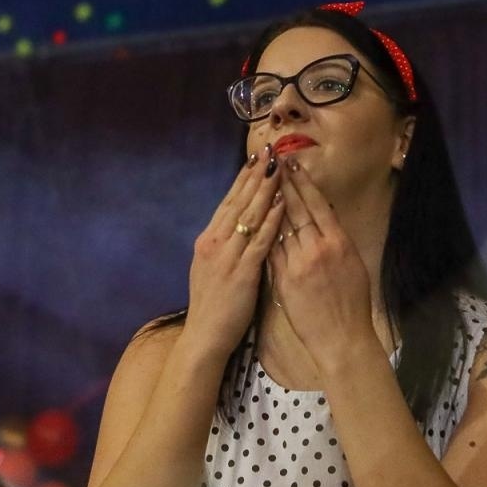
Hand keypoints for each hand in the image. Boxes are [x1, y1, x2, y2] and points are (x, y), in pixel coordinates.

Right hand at [186, 147, 284, 356]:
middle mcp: (214, 242)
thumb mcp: (213, 268)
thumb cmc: (214, 307)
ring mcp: (227, 255)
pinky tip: (282, 203)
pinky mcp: (241, 271)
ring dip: (265, 189)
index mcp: (208, 240)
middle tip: (269, 150)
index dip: (243, 179)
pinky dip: (271, 220)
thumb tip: (238, 226)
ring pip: (249, 215)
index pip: (228, 202)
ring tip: (279, 167)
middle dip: (254, 175)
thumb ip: (225, 246)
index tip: (255, 158)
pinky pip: (260, 240)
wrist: (205, 337)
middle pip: (238, 201)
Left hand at [269, 160, 377, 368]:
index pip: (318, 205)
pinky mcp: (283, 280)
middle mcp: (318, 249)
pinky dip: (264, 235)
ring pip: (280, 228)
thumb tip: (325, 217)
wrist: (342, 338)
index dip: (304, 183)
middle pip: (296, 210)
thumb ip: (337, 241)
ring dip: (269, 205)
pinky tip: (256, 220)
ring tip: (260, 185)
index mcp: (339, 243)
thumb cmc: (353, 303)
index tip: (293, 164)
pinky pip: (271, 252)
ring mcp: (298, 264)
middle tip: (272, 163)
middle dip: (283, 185)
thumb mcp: (353, 265)